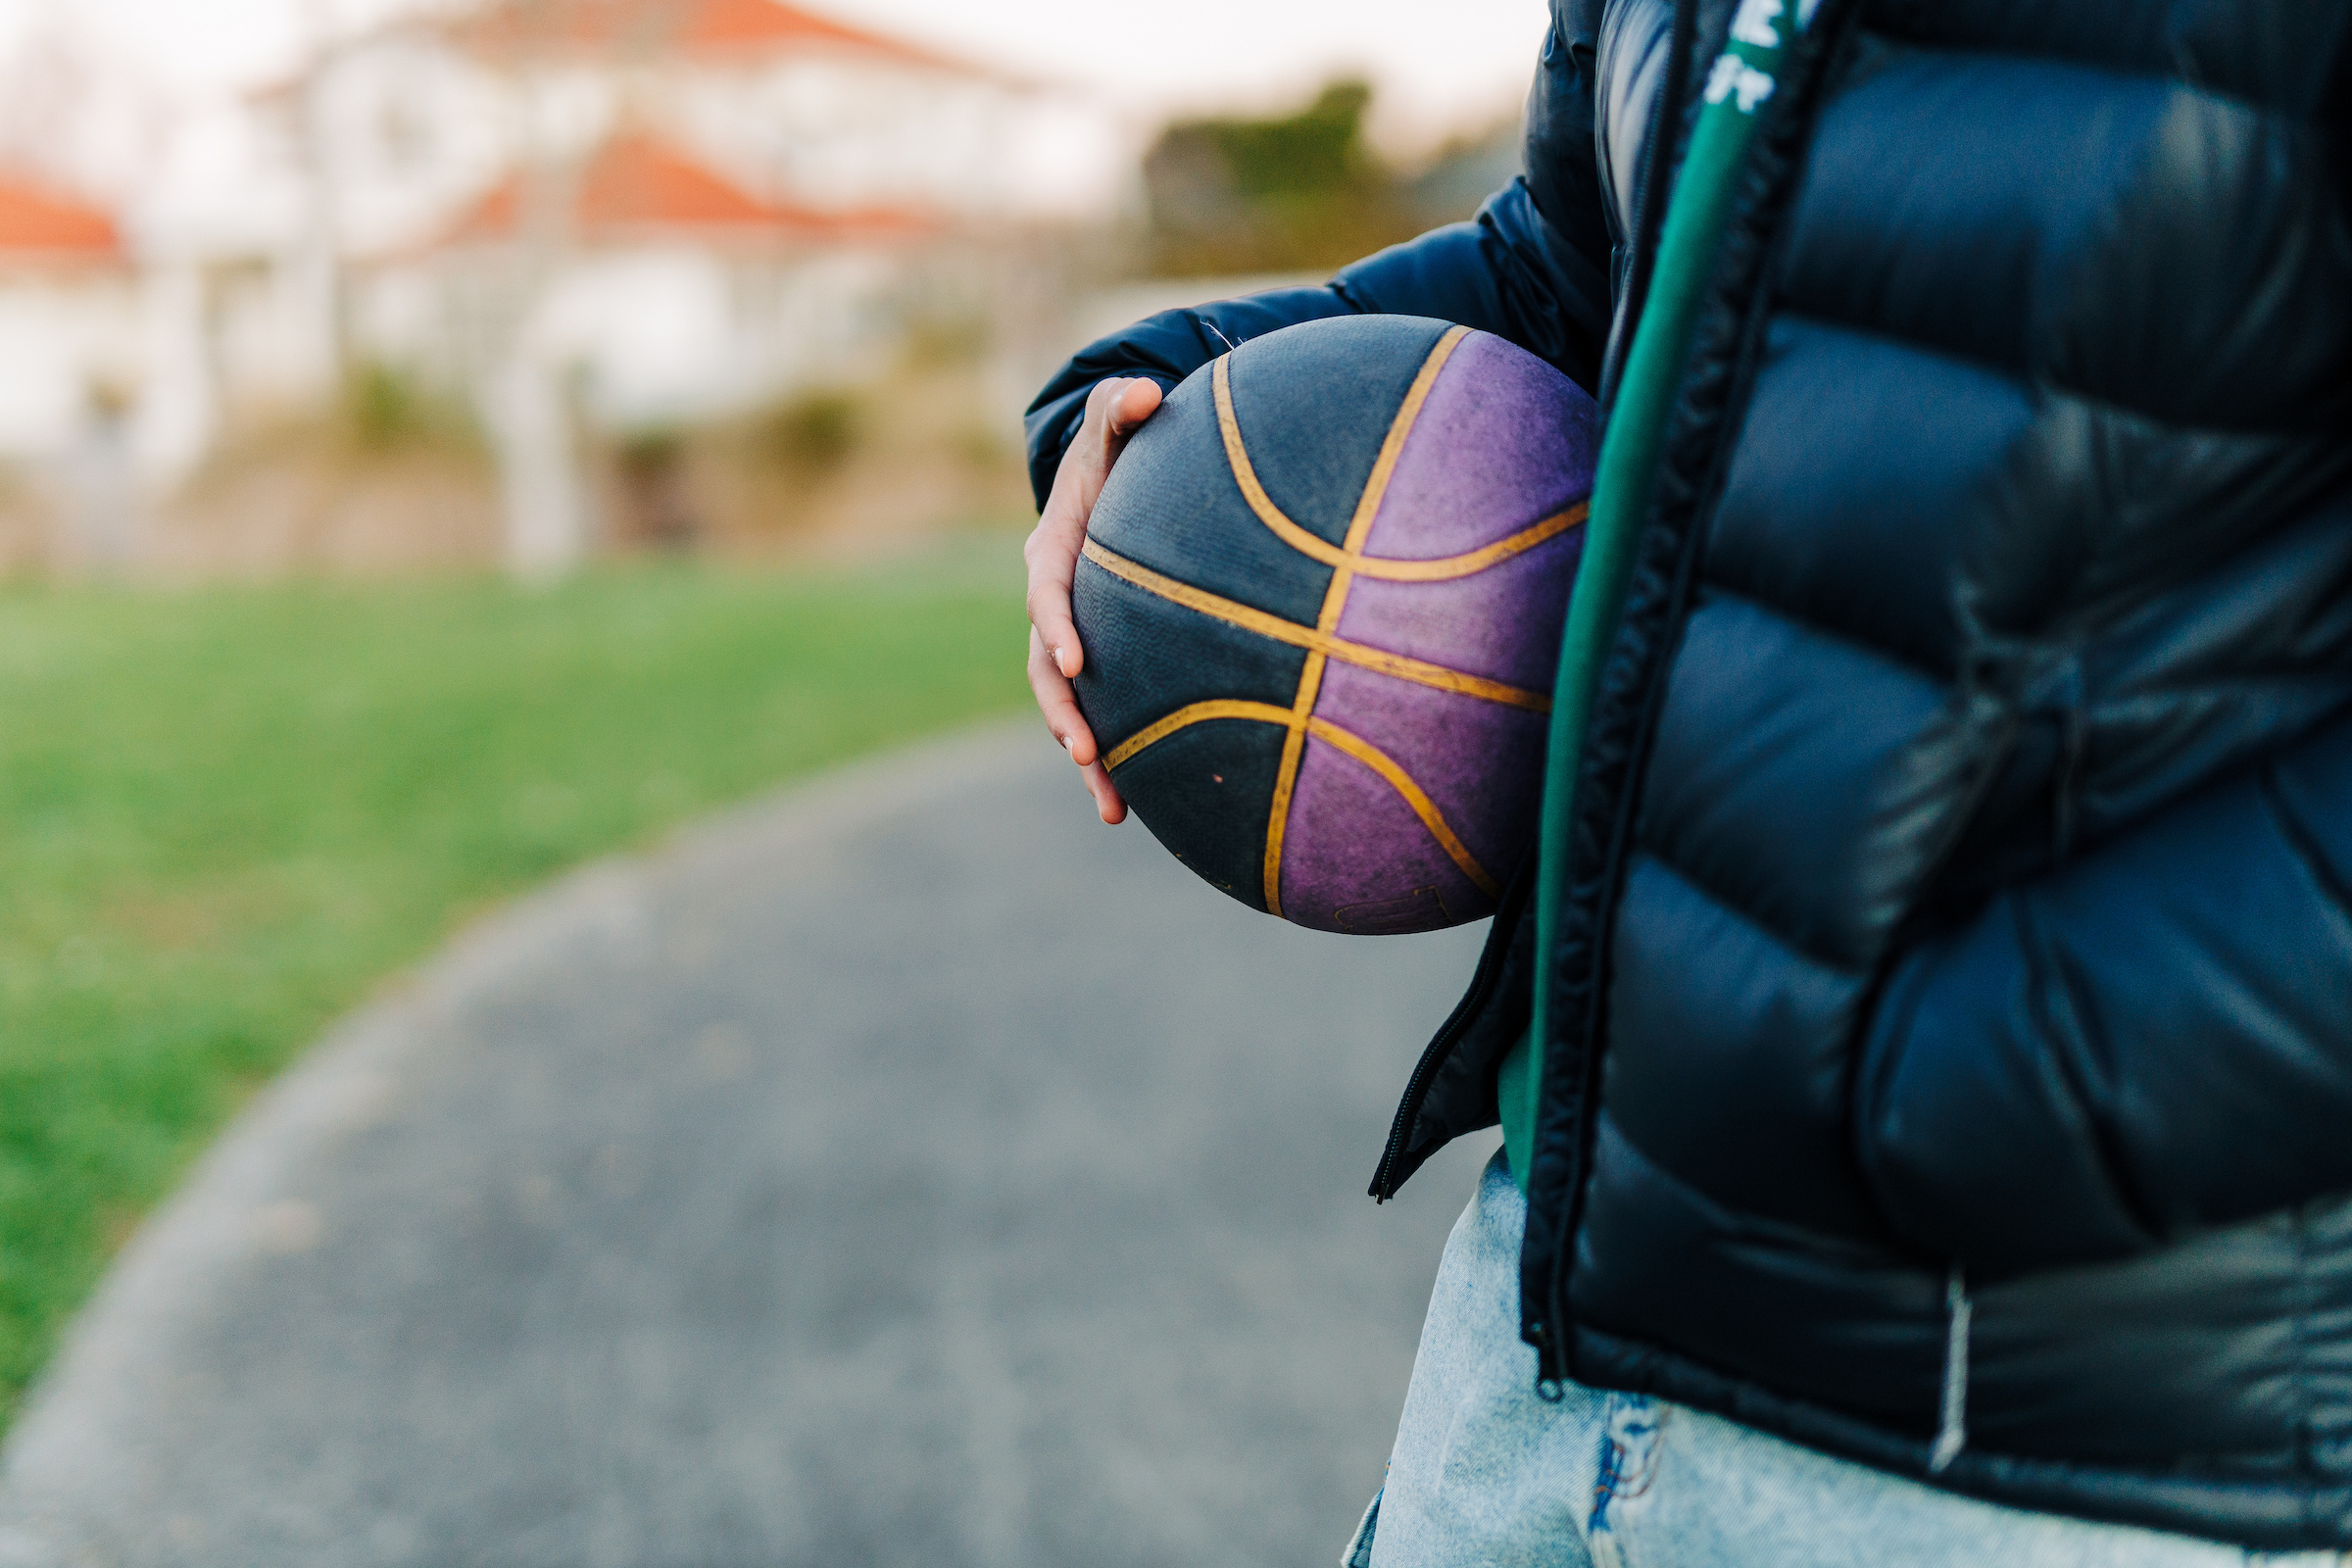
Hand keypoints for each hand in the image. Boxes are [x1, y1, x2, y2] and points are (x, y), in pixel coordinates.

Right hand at [1024, 376, 1162, 824]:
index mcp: (1051, 556)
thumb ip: (1122, 406)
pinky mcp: (1101, 669)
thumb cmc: (1117, 451)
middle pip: (1047, 670)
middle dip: (1063, 711)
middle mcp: (1052, 609)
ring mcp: (1072, 644)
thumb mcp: (1114, 424)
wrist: (1112, 486)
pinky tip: (1135, 814)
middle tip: (1083, 747)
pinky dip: (1113, 764)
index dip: (1058, 627)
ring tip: (1112, 807)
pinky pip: (1101, 719)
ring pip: (1068, 710)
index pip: (1047, 595)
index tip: (1079, 659)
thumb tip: (1146, 390)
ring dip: (1086, 757)